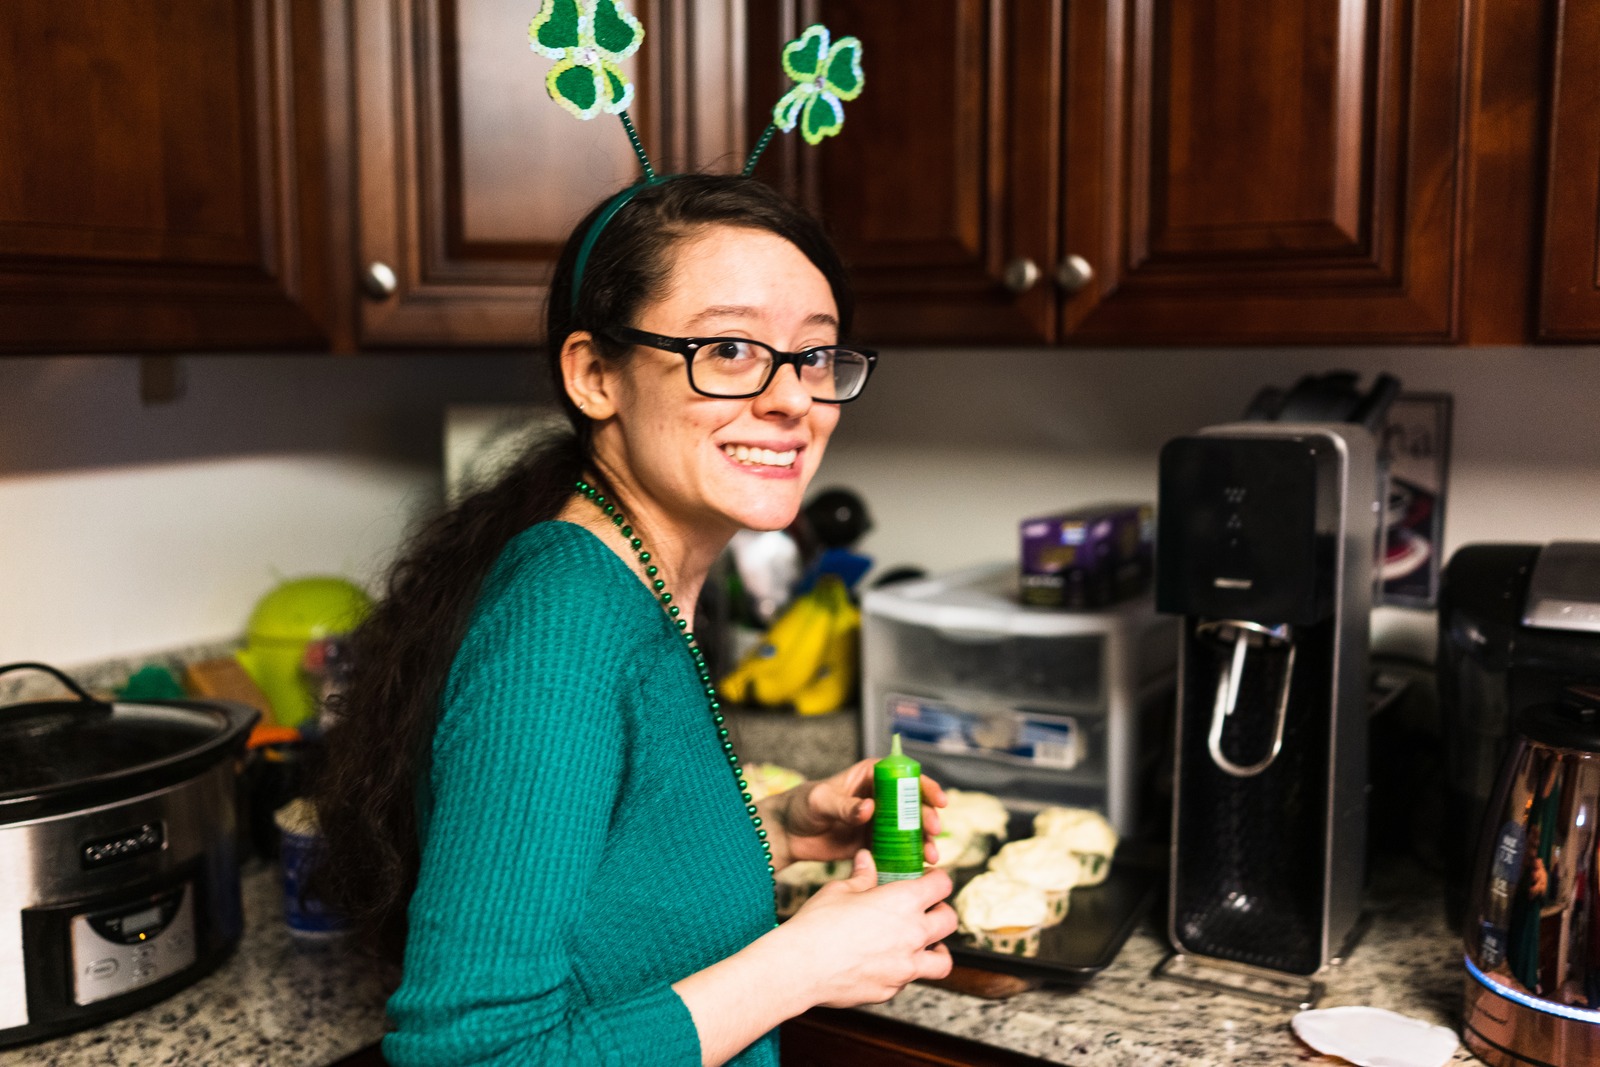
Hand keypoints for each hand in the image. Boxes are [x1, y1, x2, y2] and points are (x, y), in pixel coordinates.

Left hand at [762, 758, 947, 868]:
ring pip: (910, 830)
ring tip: (931, 857)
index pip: (905, 776)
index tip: (939, 801)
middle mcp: (880, 797)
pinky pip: (897, 850)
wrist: (788, 834)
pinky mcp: (874, 844)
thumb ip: (844, 805)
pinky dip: (909, 859)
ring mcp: (879, 822)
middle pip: (913, 805)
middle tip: (933, 832)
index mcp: (870, 776)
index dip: (926, 786)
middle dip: (928, 818)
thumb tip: (869, 808)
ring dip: (924, 842)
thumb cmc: (801, 806)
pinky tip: (918, 870)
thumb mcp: (820, 801)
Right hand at [777, 849, 956, 1007]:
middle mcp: (912, 934)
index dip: (938, 880)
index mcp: (903, 901)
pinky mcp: (891, 990)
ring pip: (943, 961)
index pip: (943, 885)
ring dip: (936, 950)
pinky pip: (908, 980)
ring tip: (920, 945)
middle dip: (941, 912)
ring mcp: (905, 967)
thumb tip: (867, 858)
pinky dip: (903, 971)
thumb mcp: (839, 890)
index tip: (928, 881)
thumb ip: (862, 875)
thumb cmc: (817, 923)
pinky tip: (883, 963)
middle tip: (925, 910)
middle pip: (949, 920)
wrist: (799, 966)